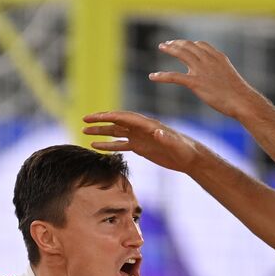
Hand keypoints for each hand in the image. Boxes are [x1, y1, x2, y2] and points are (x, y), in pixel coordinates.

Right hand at [83, 111, 202, 172]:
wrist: (191, 158)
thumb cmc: (186, 150)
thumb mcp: (177, 145)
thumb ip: (166, 138)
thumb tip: (157, 132)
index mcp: (148, 125)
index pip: (124, 118)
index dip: (108, 117)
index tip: (93, 117)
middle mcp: (141, 128)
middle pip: (116, 122)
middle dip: (100, 121)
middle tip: (83, 121)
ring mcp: (139, 137)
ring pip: (116, 132)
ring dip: (101, 132)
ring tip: (84, 132)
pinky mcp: (140, 147)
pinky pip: (120, 145)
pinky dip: (108, 145)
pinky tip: (96, 146)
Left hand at [149, 40, 259, 118]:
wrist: (241, 100)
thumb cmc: (237, 93)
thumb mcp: (229, 76)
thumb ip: (220, 71)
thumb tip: (216, 75)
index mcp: (217, 57)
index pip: (200, 45)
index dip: (190, 44)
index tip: (182, 45)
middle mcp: (208, 60)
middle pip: (188, 46)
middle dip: (176, 43)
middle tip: (167, 44)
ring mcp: (201, 70)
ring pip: (181, 54)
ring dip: (170, 49)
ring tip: (161, 47)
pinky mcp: (196, 82)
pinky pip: (174, 76)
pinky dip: (162, 76)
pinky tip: (153, 77)